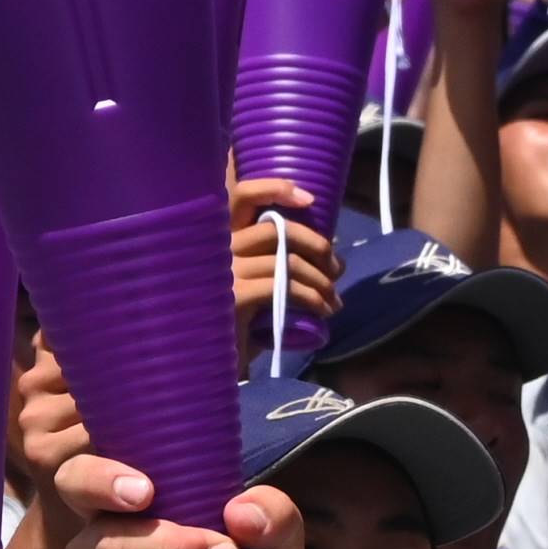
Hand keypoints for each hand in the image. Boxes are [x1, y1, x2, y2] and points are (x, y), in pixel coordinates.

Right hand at [229, 176, 333, 352]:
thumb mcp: (257, 285)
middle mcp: (217, 247)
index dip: (275, 188)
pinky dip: (312, 299)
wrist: (211, 360)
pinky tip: (322, 311)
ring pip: (288, 261)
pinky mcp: (234, 296)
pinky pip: (285, 287)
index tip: (308, 199)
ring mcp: (224, 270)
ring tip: (333, 301)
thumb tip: (333, 258)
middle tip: (336, 270)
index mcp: (219, 237)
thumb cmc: (238, 322)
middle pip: (277, 229)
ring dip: (321, 282)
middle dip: (317, 247)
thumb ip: (280, 262)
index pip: (241, 195)